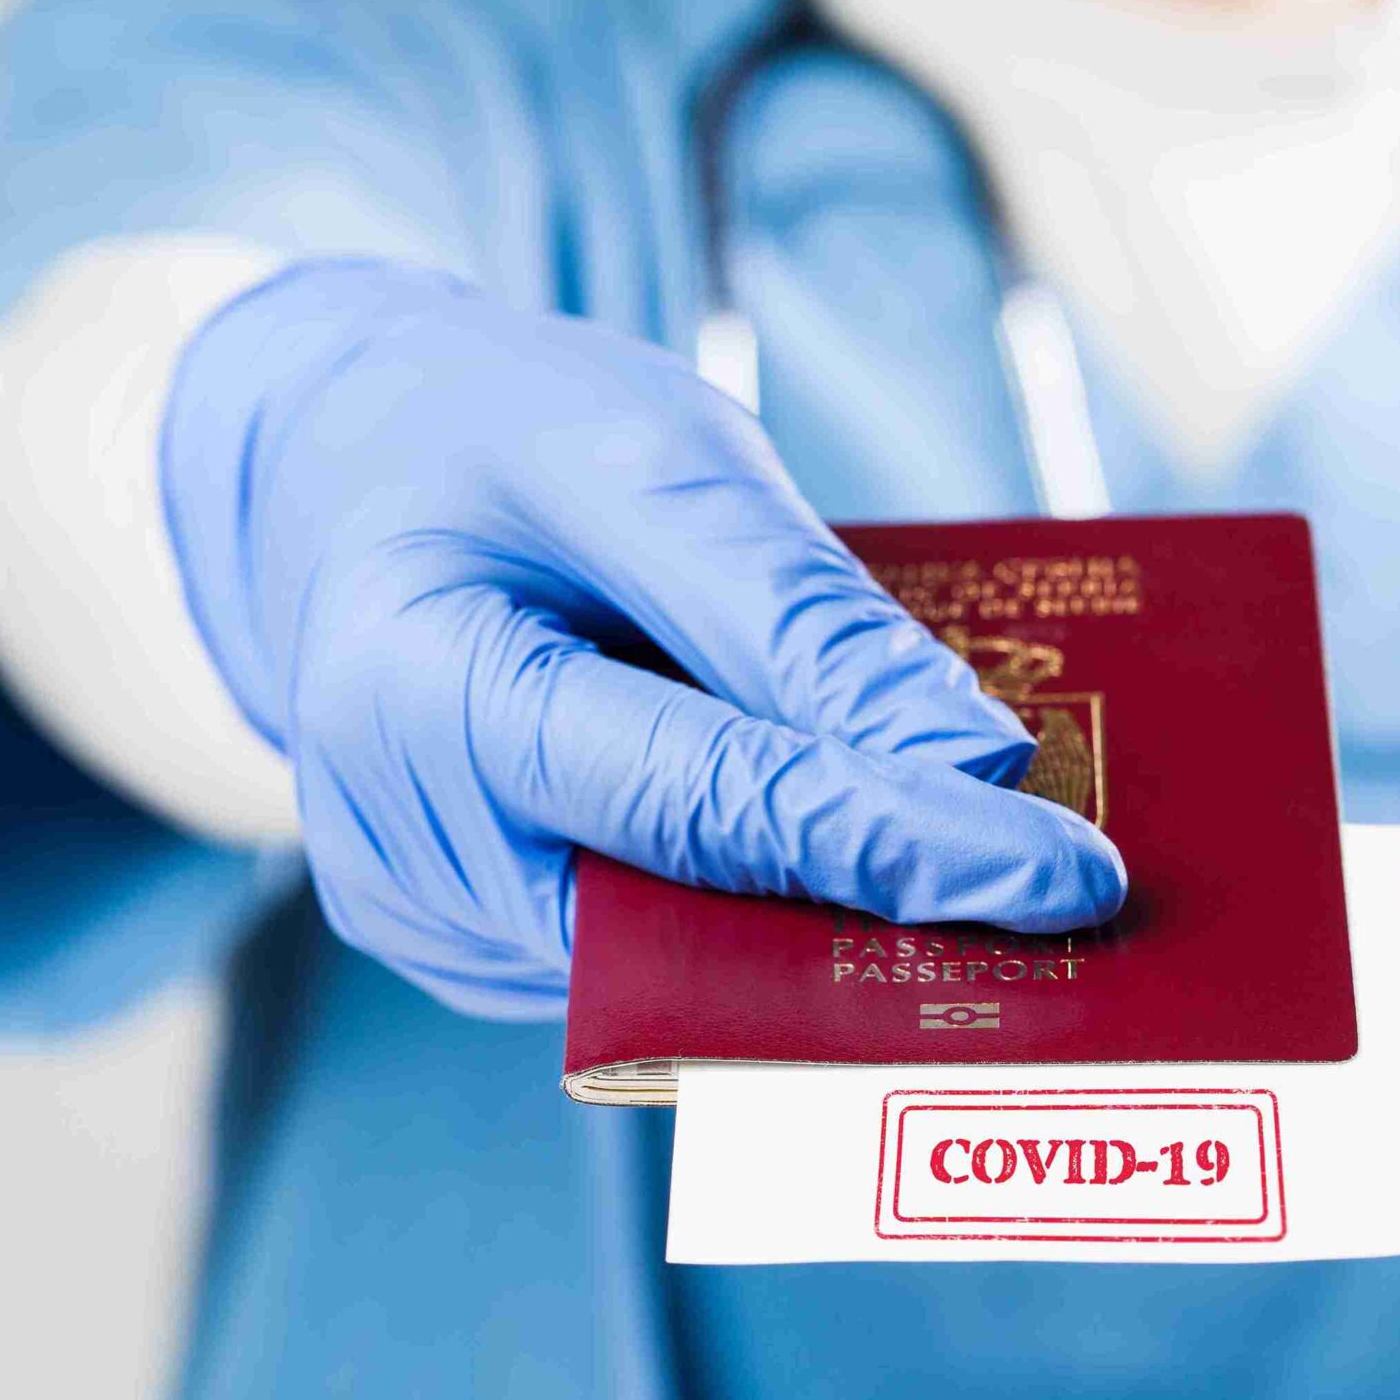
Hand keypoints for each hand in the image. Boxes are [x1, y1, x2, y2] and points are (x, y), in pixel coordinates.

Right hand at [161, 260, 1124, 1015]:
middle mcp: (402, 845)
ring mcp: (428, 913)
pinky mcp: (467, 938)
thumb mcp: (646, 455)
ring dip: (826, 919)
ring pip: (681, 961)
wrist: (338, 471)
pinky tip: (834, 843)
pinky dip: (752, 902)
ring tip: (971, 862)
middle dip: (884, 915)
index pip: (698, 806)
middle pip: (695, 924)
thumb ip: (794, 616)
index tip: (1060, 876)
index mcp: (418, 692)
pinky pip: (646, 948)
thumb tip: (969, 765)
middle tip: (1061, 902)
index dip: (893, 845)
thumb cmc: (491, 438)